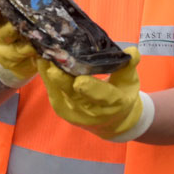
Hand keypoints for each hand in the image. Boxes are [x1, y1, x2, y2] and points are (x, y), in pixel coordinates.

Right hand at [0, 0, 71, 87]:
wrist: (34, 53)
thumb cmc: (34, 20)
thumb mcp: (44, 0)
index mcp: (1, 3)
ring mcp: (2, 39)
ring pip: (2, 33)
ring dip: (9, 28)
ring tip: (18, 26)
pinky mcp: (10, 56)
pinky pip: (16, 51)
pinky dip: (25, 47)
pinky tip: (33, 46)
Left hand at [38, 47, 153, 140]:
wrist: (113, 121)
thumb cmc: (122, 94)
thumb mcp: (130, 80)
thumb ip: (129, 65)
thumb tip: (132, 51)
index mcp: (113, 103)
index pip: (102, 96)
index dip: (90, 89)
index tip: (79, 80)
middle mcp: (92, 111)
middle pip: (74, 94)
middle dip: (62, 78)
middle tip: (52, 59)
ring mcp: (74, 113)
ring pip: (59, 92)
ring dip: (49, 74)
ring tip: (43, 54)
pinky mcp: (62, 110)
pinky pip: (52, 93)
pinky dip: (46, 77)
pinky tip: (41, 62)